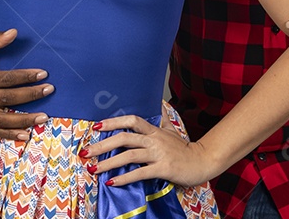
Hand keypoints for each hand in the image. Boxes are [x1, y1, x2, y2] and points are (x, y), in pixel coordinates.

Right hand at [0, 28, 52, 139]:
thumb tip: (13, 33)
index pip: (3, 79)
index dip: (24, 77)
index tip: (43, 74)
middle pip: (4, 100)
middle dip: (29, 96)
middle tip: (49, 90)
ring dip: (22, 121)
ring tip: (43, 118)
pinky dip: (8, 134)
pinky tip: (25, 135)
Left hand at [84, 115, 217, 187]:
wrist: (203, 161)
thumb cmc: (185, 149)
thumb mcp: (172, 131)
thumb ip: (162, 120)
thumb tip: (158, 105)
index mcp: (154, 131)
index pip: (131, 121)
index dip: (113, 122)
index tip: (96, 126)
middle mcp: (154, 140)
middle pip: (124, 138)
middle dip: (102, 145)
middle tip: (86, 152)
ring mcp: (158, 154)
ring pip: (129, 155)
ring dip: (108, 163)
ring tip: (93, 169)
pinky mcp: (162, 168)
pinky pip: (140, 173)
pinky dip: (124, 178)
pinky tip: (112, 182)